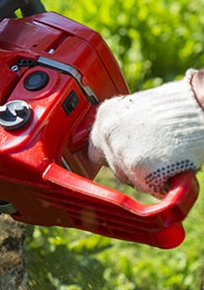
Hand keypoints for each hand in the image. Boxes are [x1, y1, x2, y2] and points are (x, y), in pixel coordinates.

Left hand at [88, 70, 203, 196]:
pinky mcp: (137, 166)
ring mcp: (119, 149)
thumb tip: (119, 151)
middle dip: (131, 166)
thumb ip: (124, 130)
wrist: (201, 104)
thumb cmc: (178, 107)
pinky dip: (160, 182)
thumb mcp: (140, 112)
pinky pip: (146, 185)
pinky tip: (170, 164)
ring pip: (127, 177)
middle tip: (154, 155)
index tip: (128, 157)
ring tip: (165, 154)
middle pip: (111, 165)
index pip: (96, 148)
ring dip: (145, 174)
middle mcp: (106, 131)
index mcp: (105, 114)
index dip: (114, 156)